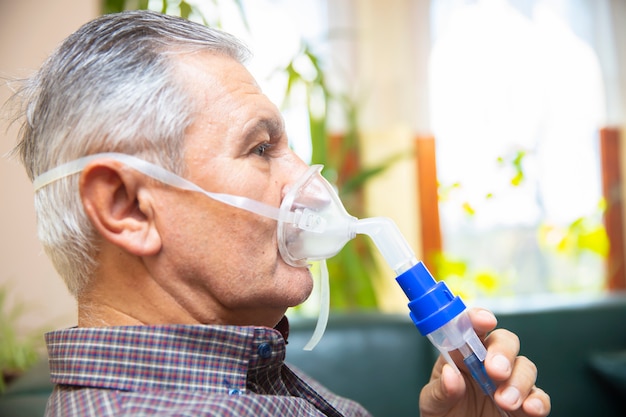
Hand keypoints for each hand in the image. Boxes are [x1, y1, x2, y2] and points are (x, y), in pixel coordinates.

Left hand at [419, 308, 550, 416]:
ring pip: (525, 366)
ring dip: (518, 381)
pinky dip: (538, 401)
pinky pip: (539, 397)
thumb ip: (441, 389)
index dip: (478, 318)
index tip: (485, 321)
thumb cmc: (442, 413)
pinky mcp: (524, 405)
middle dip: (503, 351)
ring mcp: (508, 382)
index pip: (472, 327)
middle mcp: (488, 363)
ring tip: (504, 401)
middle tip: (495, 370)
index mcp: (462, 353)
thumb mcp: (432, 402)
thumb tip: (451, 375)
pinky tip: (530, 407)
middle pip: (504, 341)